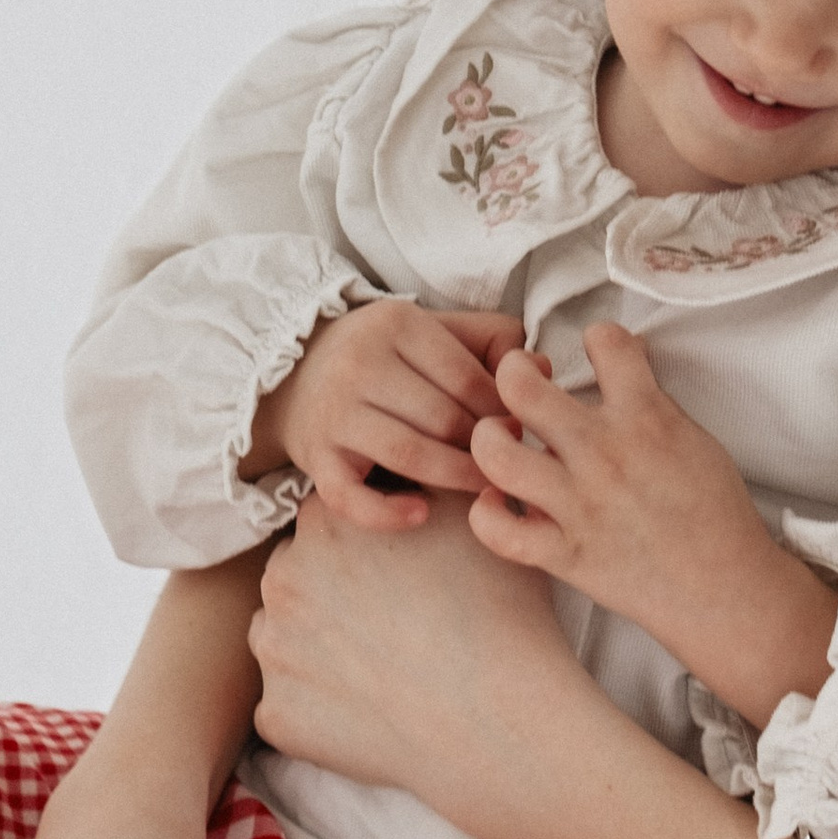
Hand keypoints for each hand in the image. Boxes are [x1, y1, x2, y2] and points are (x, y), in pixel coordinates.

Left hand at [249, 490, 594, 824]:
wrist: (495, 718)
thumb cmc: (497, 610)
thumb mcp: (474, 514)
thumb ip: (434, 472)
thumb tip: (431, 451)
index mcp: (325, 519)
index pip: (331, 517)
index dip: (368, 541)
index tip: (400, 568)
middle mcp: (282, 577)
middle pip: (300, 574)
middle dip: (335, 590)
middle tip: (393, 618)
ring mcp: (273, 650)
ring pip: (287, 637)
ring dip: (318, 646)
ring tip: (380, 664)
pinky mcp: (275, 715)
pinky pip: (292, 703)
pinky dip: (320, 707)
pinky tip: (370, 710)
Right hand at [258, 296, 526, 523]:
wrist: (295, 375)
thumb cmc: (384, 356)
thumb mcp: (433, 330)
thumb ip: (490, 341)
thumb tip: (542, 368)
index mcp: (395, 324)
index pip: (465, 375)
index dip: (500, 408)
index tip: (519, 429)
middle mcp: (359, 364)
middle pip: (442, 417)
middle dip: (484, 447)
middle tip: (511, 465)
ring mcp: (333, 413)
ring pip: (408, 454)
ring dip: (455, 478)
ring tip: (484, 489)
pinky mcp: (315, 458)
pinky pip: (350, 496)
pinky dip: (387, 512)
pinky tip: (421, 514)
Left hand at [466, 322, 837, 726]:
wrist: (725, 589)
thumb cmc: (716, 515)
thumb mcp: (695, 438)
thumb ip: (651, 401)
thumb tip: (623, 366)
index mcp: (645, 417)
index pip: (606, 341)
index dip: (596, 338)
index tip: (592, 352)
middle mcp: (604, 453)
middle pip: (522, 387)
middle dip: (511, 372)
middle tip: (520, 382)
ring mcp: (579, 505)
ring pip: (495, 454)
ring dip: (487, 438)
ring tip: (501, 439)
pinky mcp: (564, 554)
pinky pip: (499, 531)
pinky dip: (487, 514)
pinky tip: (499, 503)